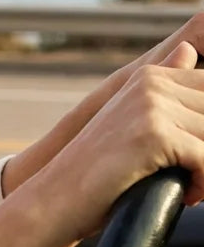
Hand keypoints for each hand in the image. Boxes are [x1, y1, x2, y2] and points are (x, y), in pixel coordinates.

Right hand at [2, 14, 203, 196]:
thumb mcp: (132, 122)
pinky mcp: (152, 133)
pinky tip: (185, 195)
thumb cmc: (98, 170)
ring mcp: (150, 105)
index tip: (194, 154)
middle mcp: (151, 82)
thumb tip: (188, 48)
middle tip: (193, 173)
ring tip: (189, 185)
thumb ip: (165, 85)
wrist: (56, 198)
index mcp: (150, 76)